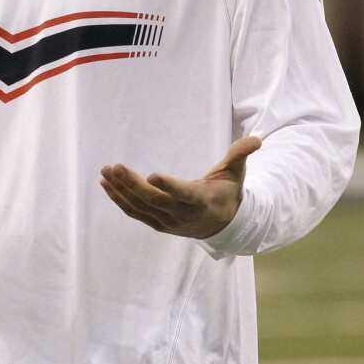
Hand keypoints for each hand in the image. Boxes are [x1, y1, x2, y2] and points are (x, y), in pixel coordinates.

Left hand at [99, 136, 261, 238]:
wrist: (224, 226)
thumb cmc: (227, 192)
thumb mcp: (236, 173)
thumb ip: (240, 155)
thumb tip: (257, 138)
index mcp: (202, 201)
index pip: (183, 194)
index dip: (169, 186)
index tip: (152, 174)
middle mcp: (183, 215)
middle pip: (154, 201)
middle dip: (133, 184)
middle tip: (115, 166)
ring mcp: (168, 222)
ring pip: (140, 207)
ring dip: (120, 190)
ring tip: (105, 171)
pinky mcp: (157, 224)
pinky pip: (134, 213)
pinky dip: (119, 200)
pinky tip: (105, 184)